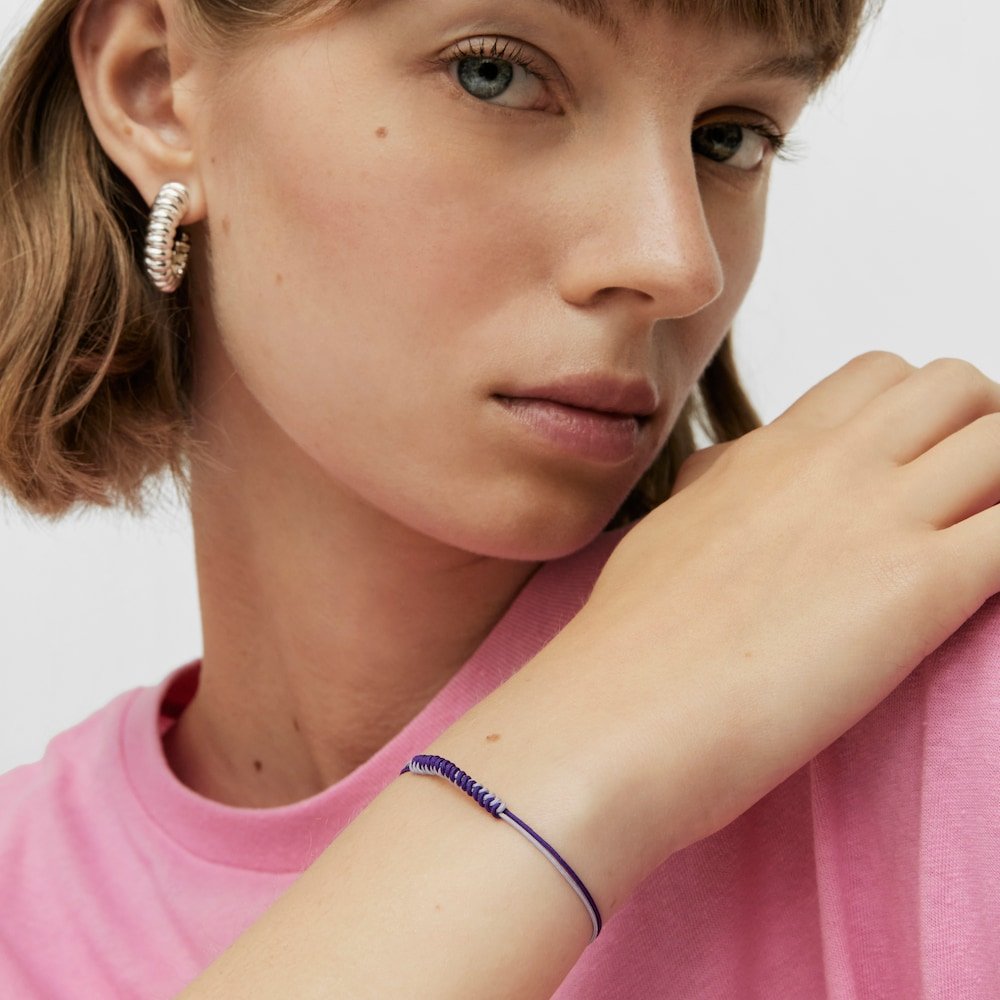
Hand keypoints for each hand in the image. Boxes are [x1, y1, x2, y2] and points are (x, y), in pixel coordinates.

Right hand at [562, 352, 999, 871]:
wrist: (615, 712)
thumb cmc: (626, 642)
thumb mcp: (667, 534)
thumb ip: (715, 491)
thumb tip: (725, 475)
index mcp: (770, 449)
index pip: (878, 376)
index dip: (914, 417)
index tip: (912, 476)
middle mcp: (831, 463)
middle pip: (956, 386)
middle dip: (980, 433)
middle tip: (963, 511)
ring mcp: (879, 516)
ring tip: (971, 558)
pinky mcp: (921, 587)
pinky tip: (982, 598)